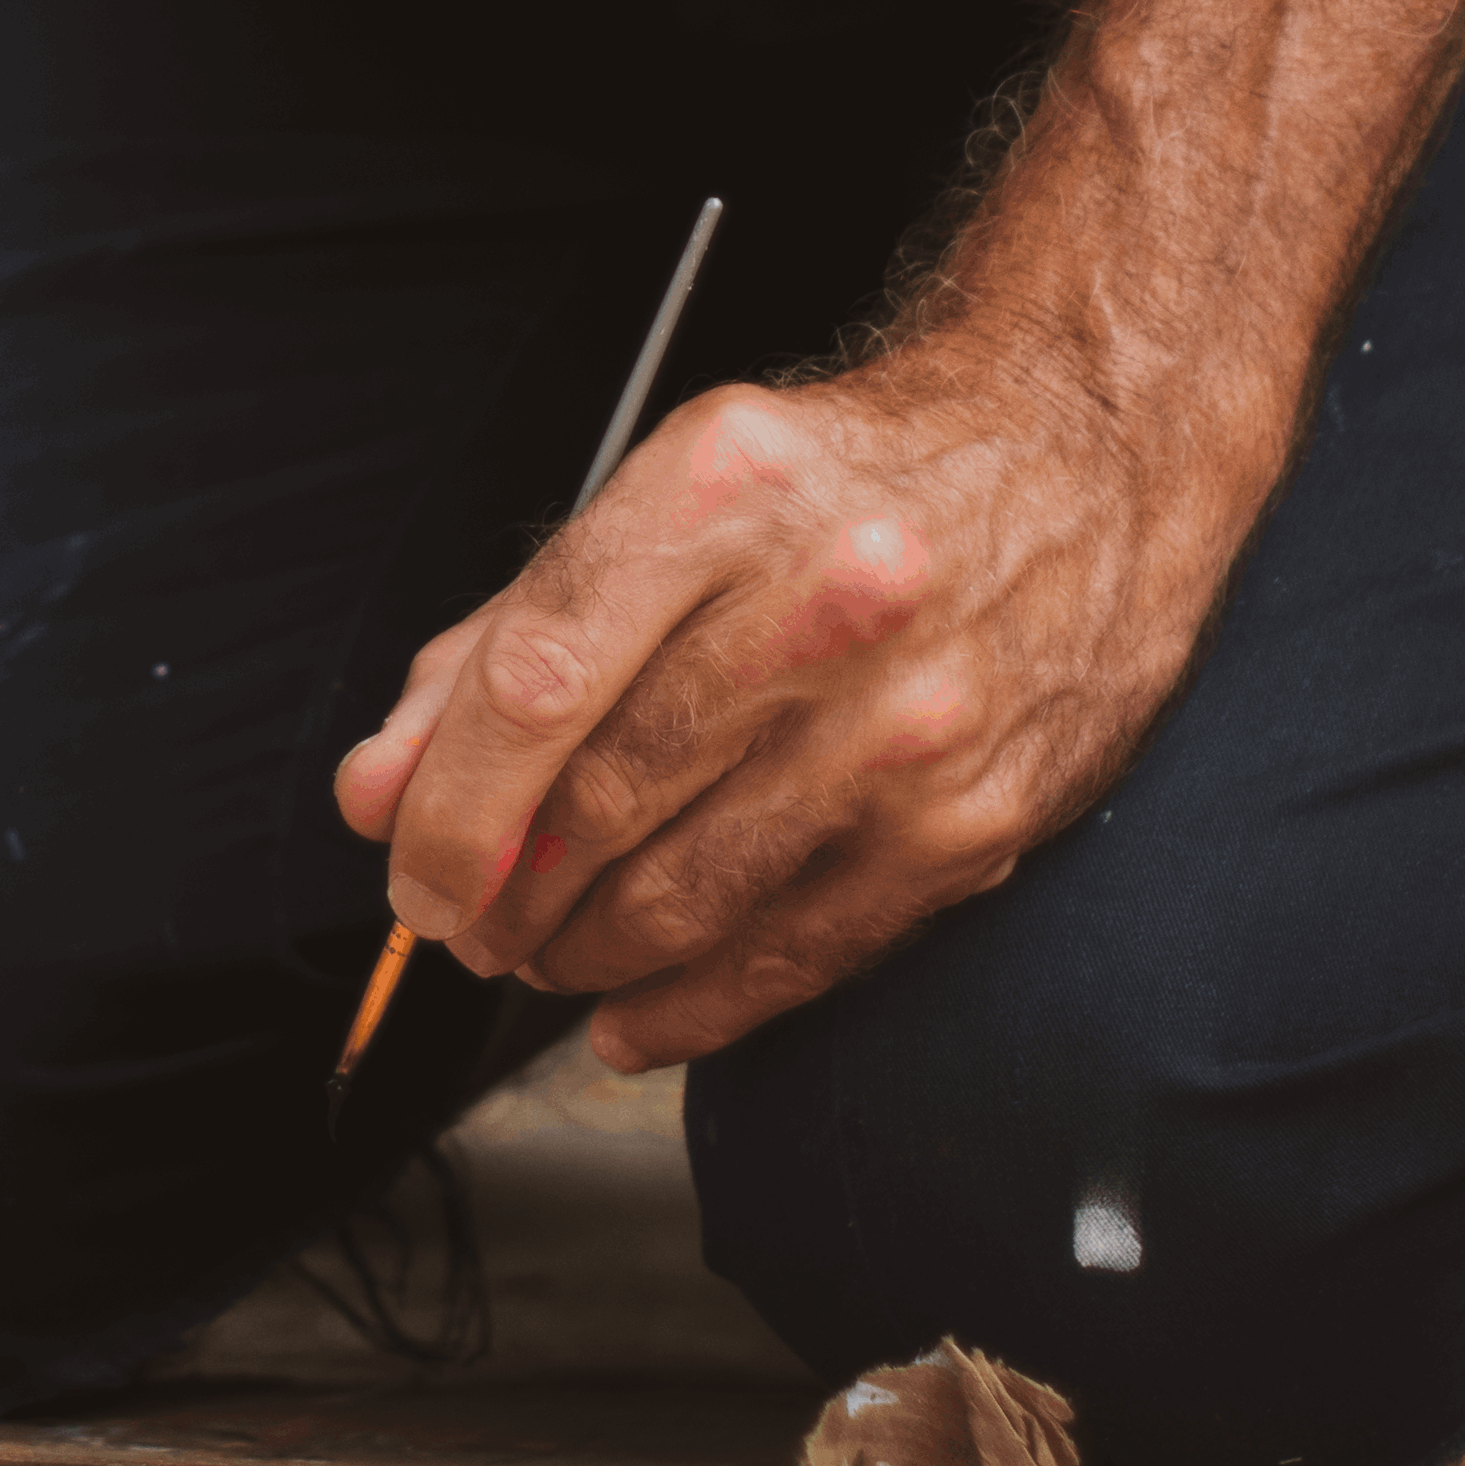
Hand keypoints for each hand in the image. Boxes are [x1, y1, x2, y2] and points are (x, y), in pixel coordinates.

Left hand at [327, 329, 1263, 1069]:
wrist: (1085, 451)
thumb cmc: (850, 480)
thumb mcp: (670, 498)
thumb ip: (509, 636)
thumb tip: (378, 786)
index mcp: (721, 492)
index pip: (535, 681)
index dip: (446, 804)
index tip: (406, 864)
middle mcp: (824, 600)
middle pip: (601, 800)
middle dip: (502, 891)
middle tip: (468, 919)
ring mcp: (909, 723)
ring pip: (684, 896)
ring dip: (578, 953)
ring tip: (540, 951)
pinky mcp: (970, 821)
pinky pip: (794, 954)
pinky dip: (687, 1009)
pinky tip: (627, 1014)